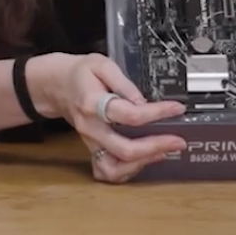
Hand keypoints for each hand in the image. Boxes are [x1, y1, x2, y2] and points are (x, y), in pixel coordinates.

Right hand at [25, 52, 186, 183]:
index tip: (176, 109)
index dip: (157, 113)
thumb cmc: (80, 73)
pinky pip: (107, 171)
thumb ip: (124, 82)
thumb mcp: (101, 64)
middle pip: (124, 149)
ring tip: (163, 152)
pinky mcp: (92, 149)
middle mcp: (91, 128)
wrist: (57, 85)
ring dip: (141, 164)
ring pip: (114, 168)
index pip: (129, 115)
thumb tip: (143, 101)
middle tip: (178, 141)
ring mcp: (91, 142)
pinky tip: (144, 159)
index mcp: (93, 104)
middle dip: (156, 147)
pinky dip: (127, 171)